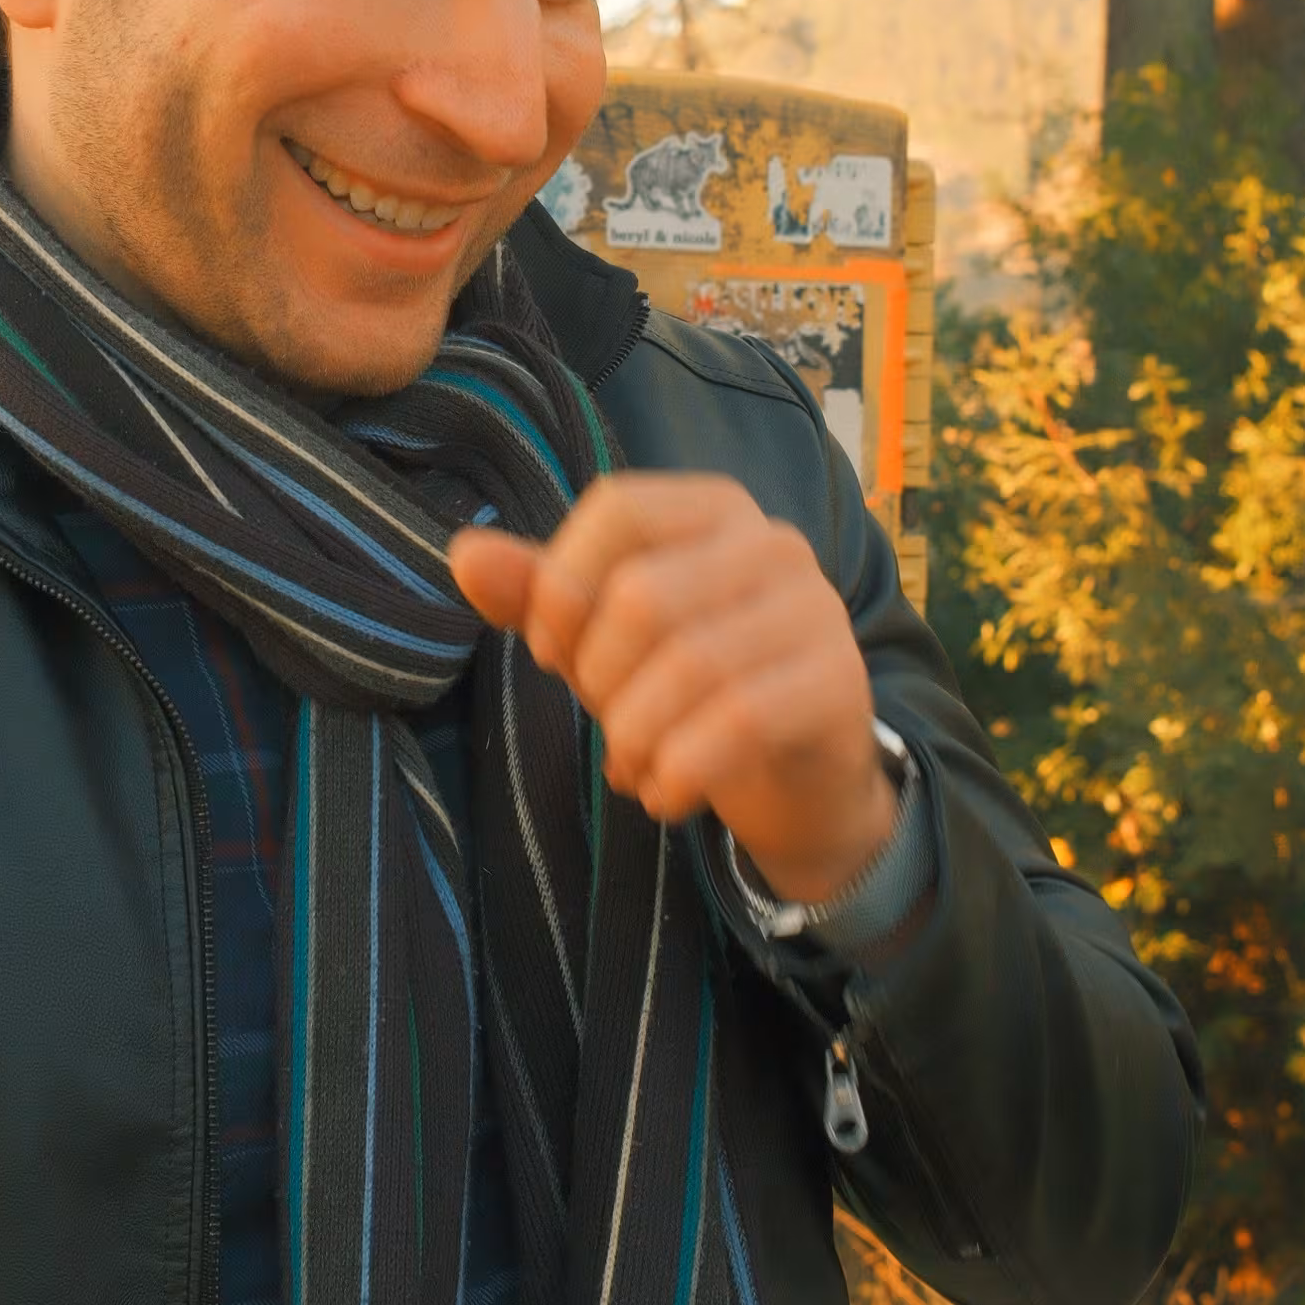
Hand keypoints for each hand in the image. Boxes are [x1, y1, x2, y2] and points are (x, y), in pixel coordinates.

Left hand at [450, 474, 894, 904]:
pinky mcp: (839, 681)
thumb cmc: (687, 689)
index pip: (618, 508)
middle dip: (597, 677)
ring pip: (689, 662)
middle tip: (605, 723)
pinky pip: (738, 721)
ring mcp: (816, 608)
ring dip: (635, 736)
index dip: (563, 583)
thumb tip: (465, 553)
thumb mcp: (602, 639)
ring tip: (630, 767)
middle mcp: (773, 542)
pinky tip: (667, 796)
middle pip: (642, 592)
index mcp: (712, 508)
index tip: (548, 650)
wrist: (796, 778)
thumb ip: (540, 595)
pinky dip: (680, 770)